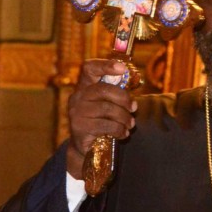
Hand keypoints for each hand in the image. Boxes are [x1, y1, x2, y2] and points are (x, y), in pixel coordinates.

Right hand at [66, 60, 135, 178]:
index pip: (89, 68)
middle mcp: (77, 97)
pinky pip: (106, 125)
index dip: (105, 65)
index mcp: (85, 86)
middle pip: (103, 89)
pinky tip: (123, 133)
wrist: (86, 146)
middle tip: (134, 108)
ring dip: (124, 117)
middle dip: (124, 98)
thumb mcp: (108, 103)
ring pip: (107, 109)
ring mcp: (76, 112)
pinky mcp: (79, 128)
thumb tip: (134, 79)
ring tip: (130, 124)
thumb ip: (117, 91)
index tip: (122, 68)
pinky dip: (119, 130)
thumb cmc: (102, 119)